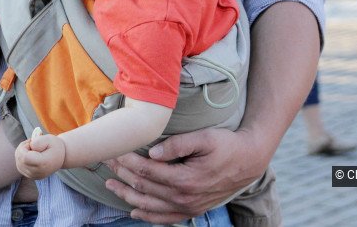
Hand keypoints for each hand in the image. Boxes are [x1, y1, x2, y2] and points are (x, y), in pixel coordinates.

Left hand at [15, 131, 65, 179]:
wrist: (61, 157)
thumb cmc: (54, 146)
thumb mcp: (49, 139)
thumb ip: (39, 141)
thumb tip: (30, 147)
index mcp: (43, 164)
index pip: (25, 158)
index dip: (24, 147)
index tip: (31, 142)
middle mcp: (38, 173)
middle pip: (20, 160)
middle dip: (21, 148)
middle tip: (31, 143)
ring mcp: (34, 176)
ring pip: (18, 164)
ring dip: (21, 153)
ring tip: (31, 148)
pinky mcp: (31, 176)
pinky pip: (20, 167)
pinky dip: (21, 159)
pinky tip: (29, 153)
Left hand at [105, 127, 264, 223]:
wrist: (249, 161)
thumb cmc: (226, 145)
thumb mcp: (204, 138)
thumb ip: (177, 144)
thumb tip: (152, 152)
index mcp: (185, 179)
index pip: (146, 171)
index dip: (126, 161)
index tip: (113, 151)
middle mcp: (184, 198)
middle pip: (144, 188)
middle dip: (122, 174)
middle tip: (107, 163)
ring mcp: (188, 207)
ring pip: (150, 206)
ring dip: (127, 196)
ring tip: (111, 185)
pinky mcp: (193, 210)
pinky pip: (165, 219)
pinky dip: (147, 216)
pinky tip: (134, 211)